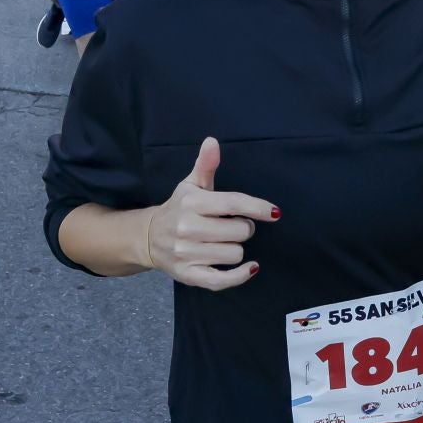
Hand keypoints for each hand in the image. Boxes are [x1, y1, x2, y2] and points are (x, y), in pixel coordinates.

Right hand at [144, 138, 277, 288]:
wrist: (148, 237)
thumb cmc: (179, 208)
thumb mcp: (191, 184)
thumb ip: (205, 164)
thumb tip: (212, 141)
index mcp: (192, 203)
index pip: (233, 203)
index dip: (257, 207)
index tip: (274, 212)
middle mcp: (188, 228)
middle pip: (240, 231)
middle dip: (243, 228)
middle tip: (232, 225)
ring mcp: (187, 254)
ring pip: (235, 254)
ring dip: (236, 248)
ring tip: (223, 241)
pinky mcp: (189, 275)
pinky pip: (222, 281)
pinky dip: (240, 275)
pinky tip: (250, 267)